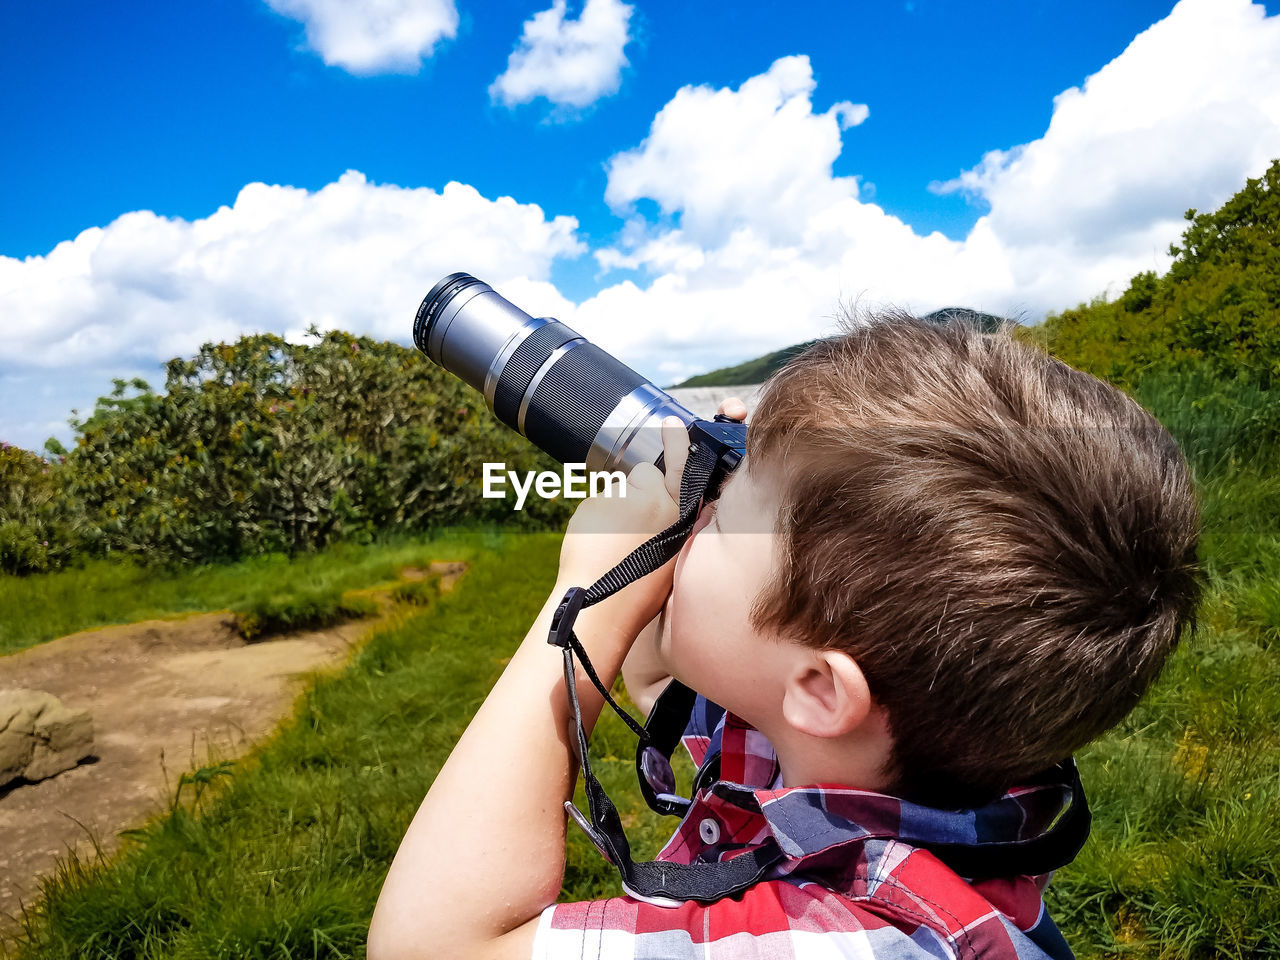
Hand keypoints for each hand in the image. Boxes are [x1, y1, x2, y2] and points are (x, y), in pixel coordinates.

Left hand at [555, 416, 689, 634]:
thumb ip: (673, 524)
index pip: (683, 467)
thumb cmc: (639, 590)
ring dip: (612, 511)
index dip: (678, 442)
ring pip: (615, 491)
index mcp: (680, 515)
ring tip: (609, 547)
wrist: (602, 605)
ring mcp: (624, 499)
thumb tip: (661, 507)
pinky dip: (592, 521)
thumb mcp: (673, 555)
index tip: (670, 422)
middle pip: (643, 475)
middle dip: (635, 491)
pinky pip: (594, 504)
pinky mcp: (596, 502)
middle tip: (625, 528)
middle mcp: (656, 501)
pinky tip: (594, 547)